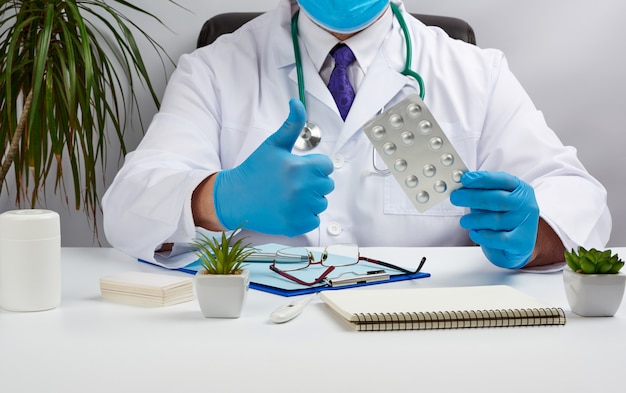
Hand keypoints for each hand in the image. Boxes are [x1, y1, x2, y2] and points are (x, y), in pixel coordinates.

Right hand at [213, 99, 334, 235]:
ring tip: (289, 195)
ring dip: (310, 200)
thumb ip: (291, 125)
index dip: (314, 166)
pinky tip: (289, 208)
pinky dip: (305, 216)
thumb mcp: (273, 145)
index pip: (327, 166)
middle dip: (314, 182)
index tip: (299, 168)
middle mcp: (302, 189)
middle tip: (293, 182)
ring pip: (321, 203)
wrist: (235, 198)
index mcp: (299, 167)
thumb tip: (296, 102)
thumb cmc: (255, 170)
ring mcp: (299, 209)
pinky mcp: (295, 225)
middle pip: (327, 185)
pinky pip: (314, 220)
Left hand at [450, 171, 538, 268]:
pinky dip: (482, 236)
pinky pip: (498, 238)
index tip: (465, 179)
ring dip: (475, 220)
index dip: (483, 179)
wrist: (517, 245)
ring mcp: (526, 224)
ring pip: (495, 220)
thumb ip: (482, 193)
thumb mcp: (495, 201)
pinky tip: (475, 233)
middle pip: (498, 199)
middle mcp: (526, 205)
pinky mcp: (522, 243)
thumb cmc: (502, 218)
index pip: (503, 180)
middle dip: (473, 197)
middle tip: (455, 198)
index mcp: (521, 190)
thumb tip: (461, 188)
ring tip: (464, 221)